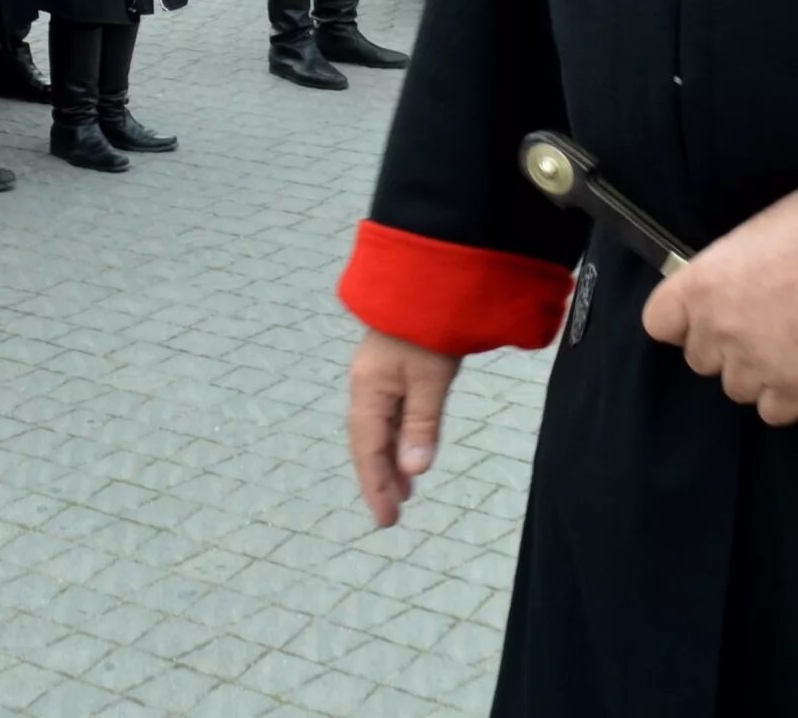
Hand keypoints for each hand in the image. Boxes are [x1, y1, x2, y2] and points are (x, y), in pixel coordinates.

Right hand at [347, 331, 459, 527]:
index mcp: (368, 389)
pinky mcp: (393, 367)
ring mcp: (378, 375)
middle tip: (393, 513)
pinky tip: (410, 450)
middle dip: (379, 477)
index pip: (367, 449)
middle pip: (369, 441)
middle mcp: (367, 385)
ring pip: (380, 428)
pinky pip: (390, 413)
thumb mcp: (431, 379)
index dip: (376, 485)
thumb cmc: (428, 326)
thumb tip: (415, 471)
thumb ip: (422, 425)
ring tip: (404, 491)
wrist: (427, 277)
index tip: (387, 520)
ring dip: (390, 459)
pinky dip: (399, 437)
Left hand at [640, 188, 797, 425]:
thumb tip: (729, 284)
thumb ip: (726, 271)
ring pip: (736, 388)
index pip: (658, 323)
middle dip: (724, 346)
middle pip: (700, 359)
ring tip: (788, 348)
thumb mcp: (750, 236)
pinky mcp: (796, 389)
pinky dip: (786, 397)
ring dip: (756, 373)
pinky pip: (773, 411)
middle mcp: (718, 330)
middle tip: (759, 327)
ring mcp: (755, 364)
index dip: (681, 322)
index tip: (702, 316)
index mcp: (700, 286)